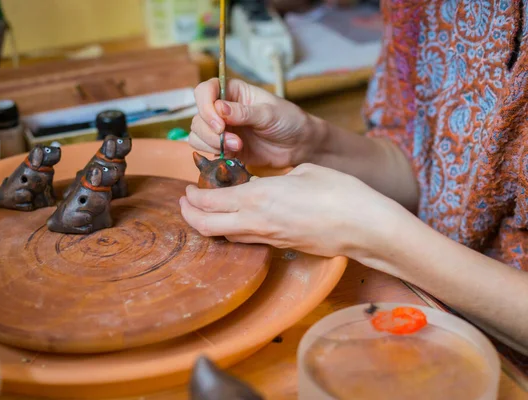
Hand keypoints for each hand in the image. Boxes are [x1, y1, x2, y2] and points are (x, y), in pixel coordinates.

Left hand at [179, 163, 398, 258]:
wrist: (363, 226)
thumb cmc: (338, 193)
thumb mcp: (303, 171)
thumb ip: (276, 178)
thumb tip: (267, 184)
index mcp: (257, 197)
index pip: (209, 201)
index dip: (193, 197)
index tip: (187, 189)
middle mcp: (256, 222)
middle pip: (207, 226)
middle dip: (189, 215)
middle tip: (185, 203)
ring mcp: (268, 238)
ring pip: (224, 236)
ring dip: (209, 224)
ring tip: (206, 211)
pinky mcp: (281, 246)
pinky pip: (246, 240)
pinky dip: (232, 230)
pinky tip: (237, 219)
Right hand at [189, 78, 318, 168]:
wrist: (299, 145)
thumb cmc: (288, 121)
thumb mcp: (269, 113)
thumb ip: (244, 112)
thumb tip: (219, 108)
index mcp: (233, 91)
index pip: (205, 91)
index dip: (205, 106)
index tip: (219, 123)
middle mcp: (223, 109)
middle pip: (198, 116)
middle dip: (210, 131)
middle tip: (232, 140)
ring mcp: (223, 129)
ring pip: (198, 135)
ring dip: (212, 144)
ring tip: (237, 147)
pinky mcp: (224, 147)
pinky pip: (206, 150)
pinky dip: (214, 153)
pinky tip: (234, 154)